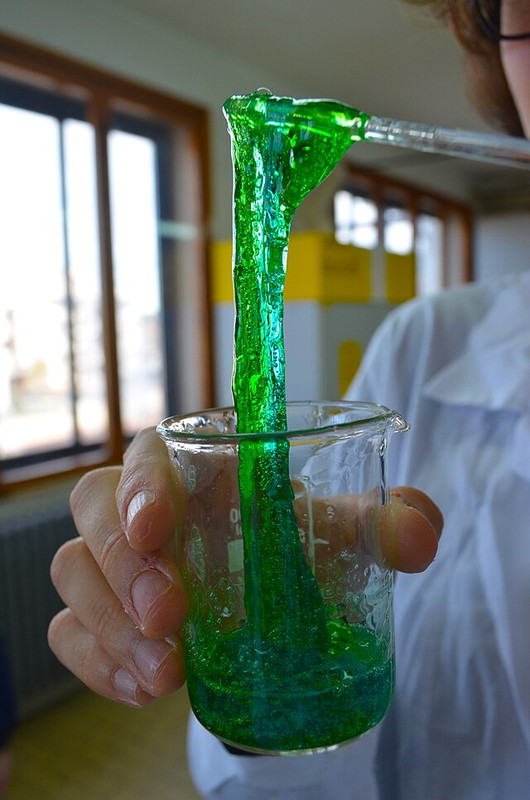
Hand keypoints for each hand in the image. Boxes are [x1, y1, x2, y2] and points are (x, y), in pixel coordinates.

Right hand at [48, 428, 441, 707]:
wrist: (280, 612)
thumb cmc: (299, 550)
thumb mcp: (343, 537)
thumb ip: (382, 525)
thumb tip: (418, 533)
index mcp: (198, 470)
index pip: (150, 453)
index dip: (142, 482)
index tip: (158, 527)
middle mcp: (145, 509)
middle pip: (93, 506)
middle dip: (121, 559)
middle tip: (168, 613)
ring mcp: (116, 566)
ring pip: (72, 572)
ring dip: (109, 622)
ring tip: (166, 671)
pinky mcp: (103, 619)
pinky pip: (69, 634)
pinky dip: (98, 664)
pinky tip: (144, 690)